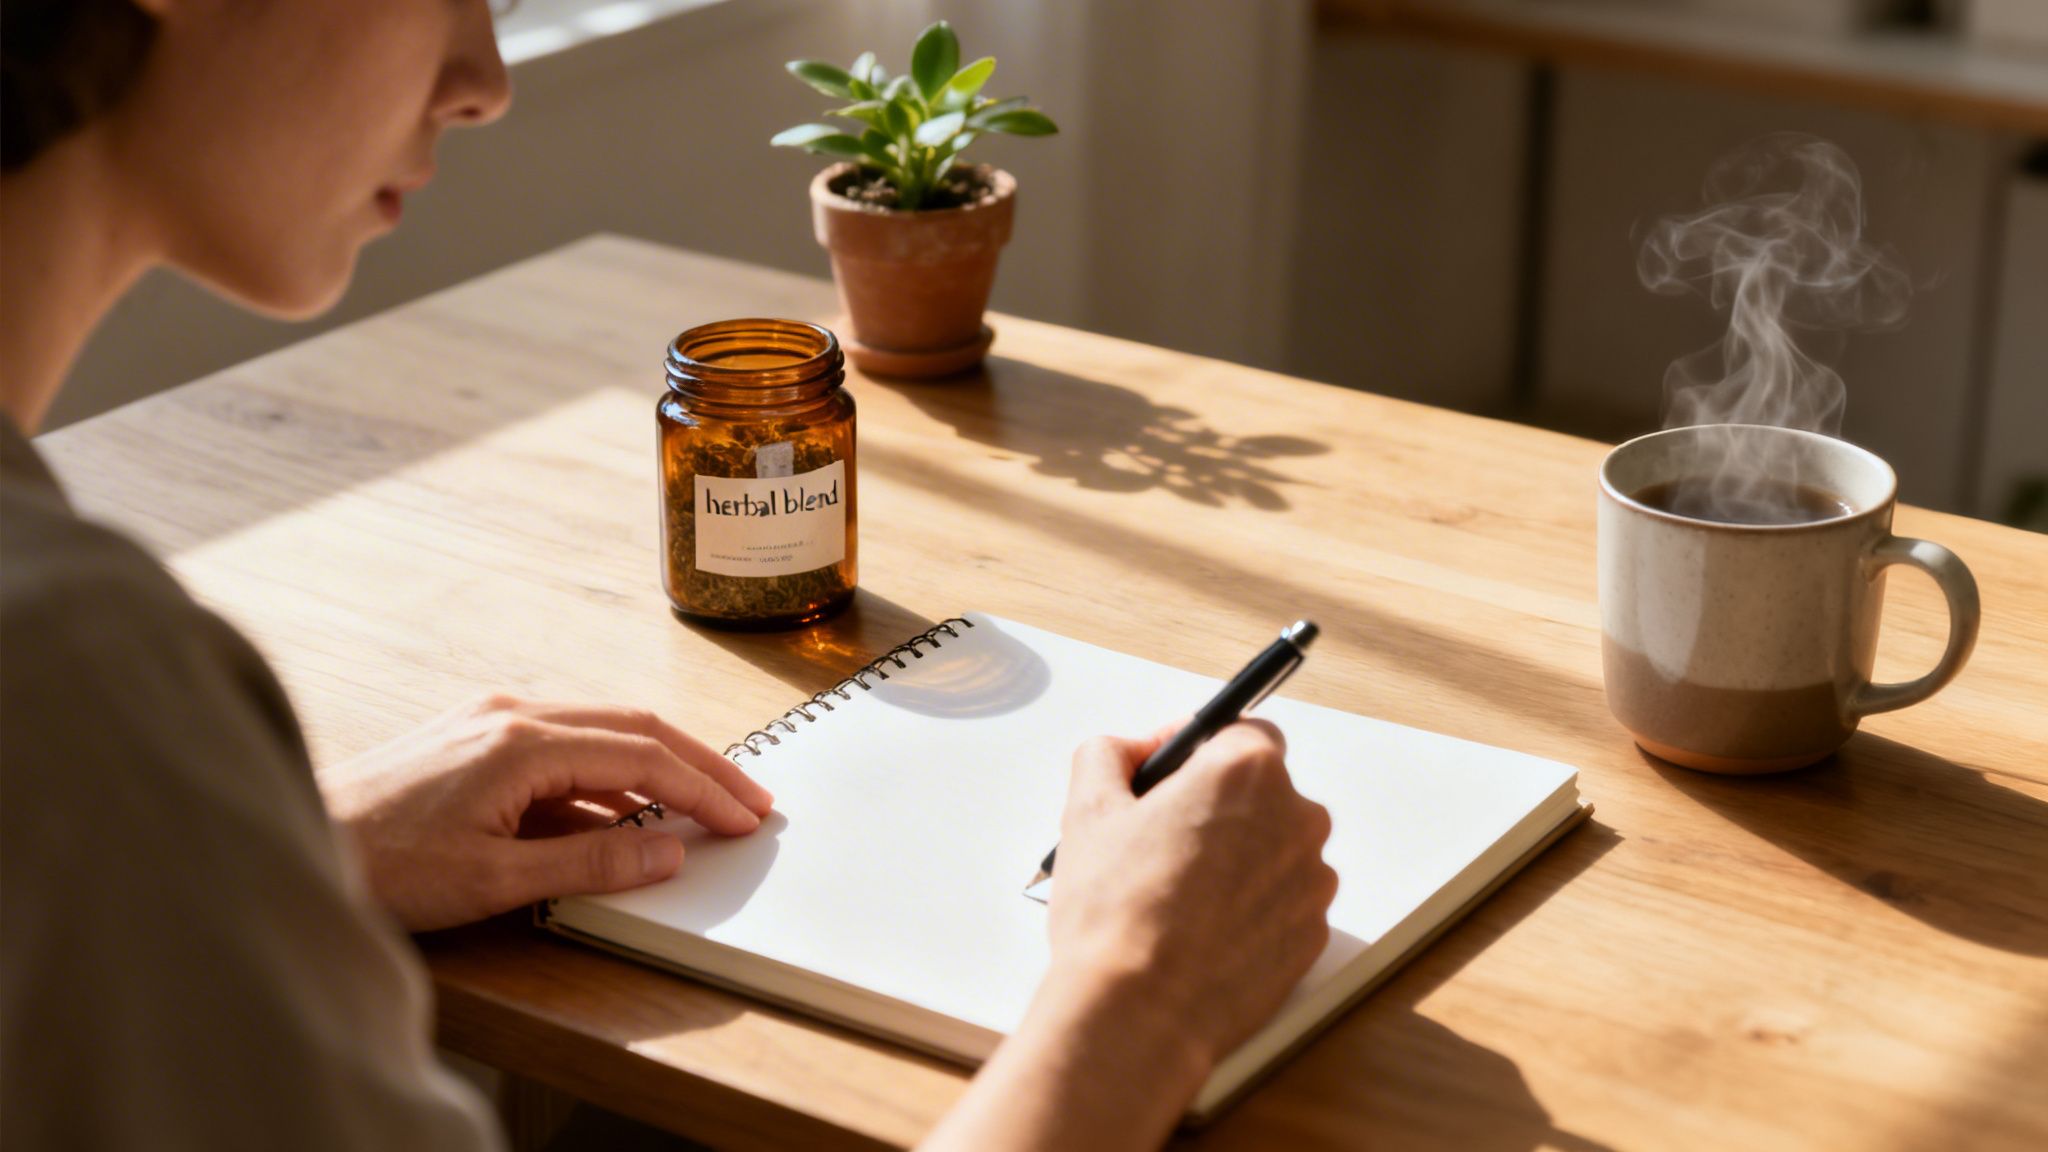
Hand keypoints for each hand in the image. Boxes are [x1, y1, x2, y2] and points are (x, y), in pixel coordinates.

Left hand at [323, 694, 774, 931]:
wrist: (294, 840)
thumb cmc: (382, 866)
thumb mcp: (494, 880)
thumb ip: (590, 861)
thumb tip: (667, 849)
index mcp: (521, 743)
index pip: (641, 756)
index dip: (702, 789)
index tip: (745, 818)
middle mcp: (511, 714)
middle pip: (634, 726)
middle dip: (699, 764)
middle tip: (750, 800)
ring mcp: (491, 719)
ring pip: (602, 729)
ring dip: (658, 765)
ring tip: (704, 802)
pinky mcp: (475, 735)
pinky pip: (565, 744)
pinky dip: (610, 773)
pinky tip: (625, 811)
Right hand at [919, 720, 1335, 1151]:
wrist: (1140, 1013)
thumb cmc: (1116, 914)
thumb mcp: (1086, 808)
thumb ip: (1108, 754)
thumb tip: (1130, 751)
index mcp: (1247, 771)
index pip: (1242, 732)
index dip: (1201, 751)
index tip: (1171, 775)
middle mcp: (1297, 818)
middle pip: (1262, 794)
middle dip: (1218, 809)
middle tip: (1162, 844)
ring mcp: (1311, 881)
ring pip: (1273, 851)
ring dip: (1237, 861)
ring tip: (1177, 897)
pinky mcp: (1312, 934)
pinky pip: (1282, 904)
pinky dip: (1250, 910)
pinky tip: (1201, 931)